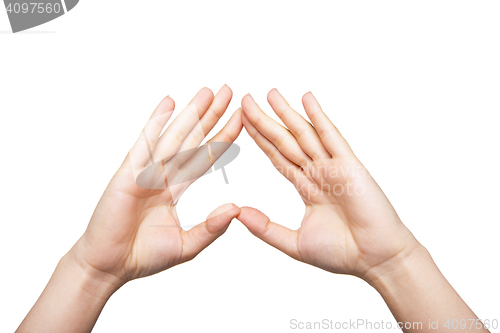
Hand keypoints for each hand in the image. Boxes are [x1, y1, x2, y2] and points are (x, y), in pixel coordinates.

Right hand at [69, 86, 241, 288]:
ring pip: (175, 137)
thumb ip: (211, 228)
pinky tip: (169, 103)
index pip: (205, 157)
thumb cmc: (142, 256)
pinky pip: (145, 144)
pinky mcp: (128, 174)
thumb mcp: (186, 245)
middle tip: (229, 91)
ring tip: (209, 92)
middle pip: (193, 139)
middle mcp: (162, 175)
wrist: (108, 267)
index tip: (241, 119)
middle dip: (211, 115)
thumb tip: (236, 208)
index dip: (223, 137)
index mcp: (174, 188)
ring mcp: (145, 171)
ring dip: (192, 113)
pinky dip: (156, 122)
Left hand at [238, 89, 421, 280]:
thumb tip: (238, 213)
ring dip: (287, 113)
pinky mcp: (349, 165)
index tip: (242, 123)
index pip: (277, 157)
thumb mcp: (294, 243)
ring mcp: (333, 167)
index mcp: (307, 188)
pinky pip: (331, 136)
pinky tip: (307, 99)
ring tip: (270, 93)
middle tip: (246, 99)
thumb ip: (266, 228)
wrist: (376, 260)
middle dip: (265, 121)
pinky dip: (319, 117)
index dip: (259, 139)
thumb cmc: (343, 253)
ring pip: (304, 134)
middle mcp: (318, 173)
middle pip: (285, 141)